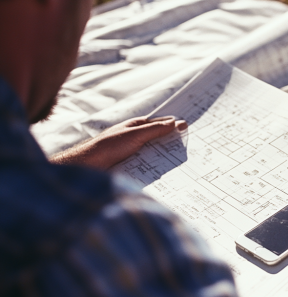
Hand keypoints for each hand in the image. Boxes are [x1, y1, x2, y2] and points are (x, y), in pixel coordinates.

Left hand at [51, 116, 186, 169]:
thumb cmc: (108, 146)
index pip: (160, 123)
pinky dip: (156, 167)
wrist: (88, 166)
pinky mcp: (130, 166)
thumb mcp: (135, 135)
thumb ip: (155, 129)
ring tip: (182, 161)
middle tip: (190, 145)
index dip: (173, 125)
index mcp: (136, 126)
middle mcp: (135, 138)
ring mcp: (132, 152)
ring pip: (154, 153)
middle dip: (172, 141)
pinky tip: (164, 173)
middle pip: (159, 138)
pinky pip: (147, 165)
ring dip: (165, 156)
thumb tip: (174, 123)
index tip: (188, 127)